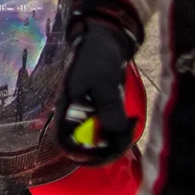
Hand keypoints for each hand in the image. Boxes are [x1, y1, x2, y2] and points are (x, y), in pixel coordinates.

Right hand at [57, 18, 137, 162]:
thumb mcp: (103, 80)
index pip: (64, 140)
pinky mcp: (98, 110)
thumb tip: (116, 131)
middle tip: (124, 139)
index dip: (79, 153)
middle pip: (82, 143)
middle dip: (103, 148)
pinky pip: (105, 128)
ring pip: (96, 138)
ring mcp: (86, 113)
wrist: (105, 39)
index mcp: (66, 107)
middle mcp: (73, 114)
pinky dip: (116, 131)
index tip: (101, 154)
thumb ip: (108, 105)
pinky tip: (128, 126)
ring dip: (112, 140)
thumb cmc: (97, 57)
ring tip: (129, 130)